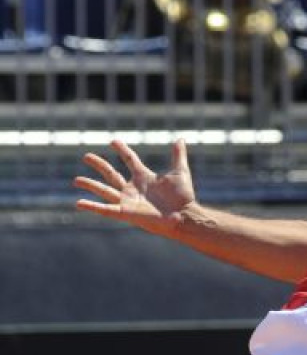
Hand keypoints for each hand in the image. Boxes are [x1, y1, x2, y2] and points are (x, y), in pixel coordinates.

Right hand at [74, 139, 196, 238]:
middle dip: (99, 165)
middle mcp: (133, 188)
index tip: (113, 141)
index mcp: (144, 177)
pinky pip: (105, 209)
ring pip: (104, 190)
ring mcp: (127, 201)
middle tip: (86, 156)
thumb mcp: (180, 171)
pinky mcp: (125, 213)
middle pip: (112, 174)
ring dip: (90, 185)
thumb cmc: (183, 196)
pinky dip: (92, 206)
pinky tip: (78, 202)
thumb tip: (180, 139)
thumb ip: (178, 155)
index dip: (122, 150)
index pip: (130, 160)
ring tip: (75, 179)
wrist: (183, 215)